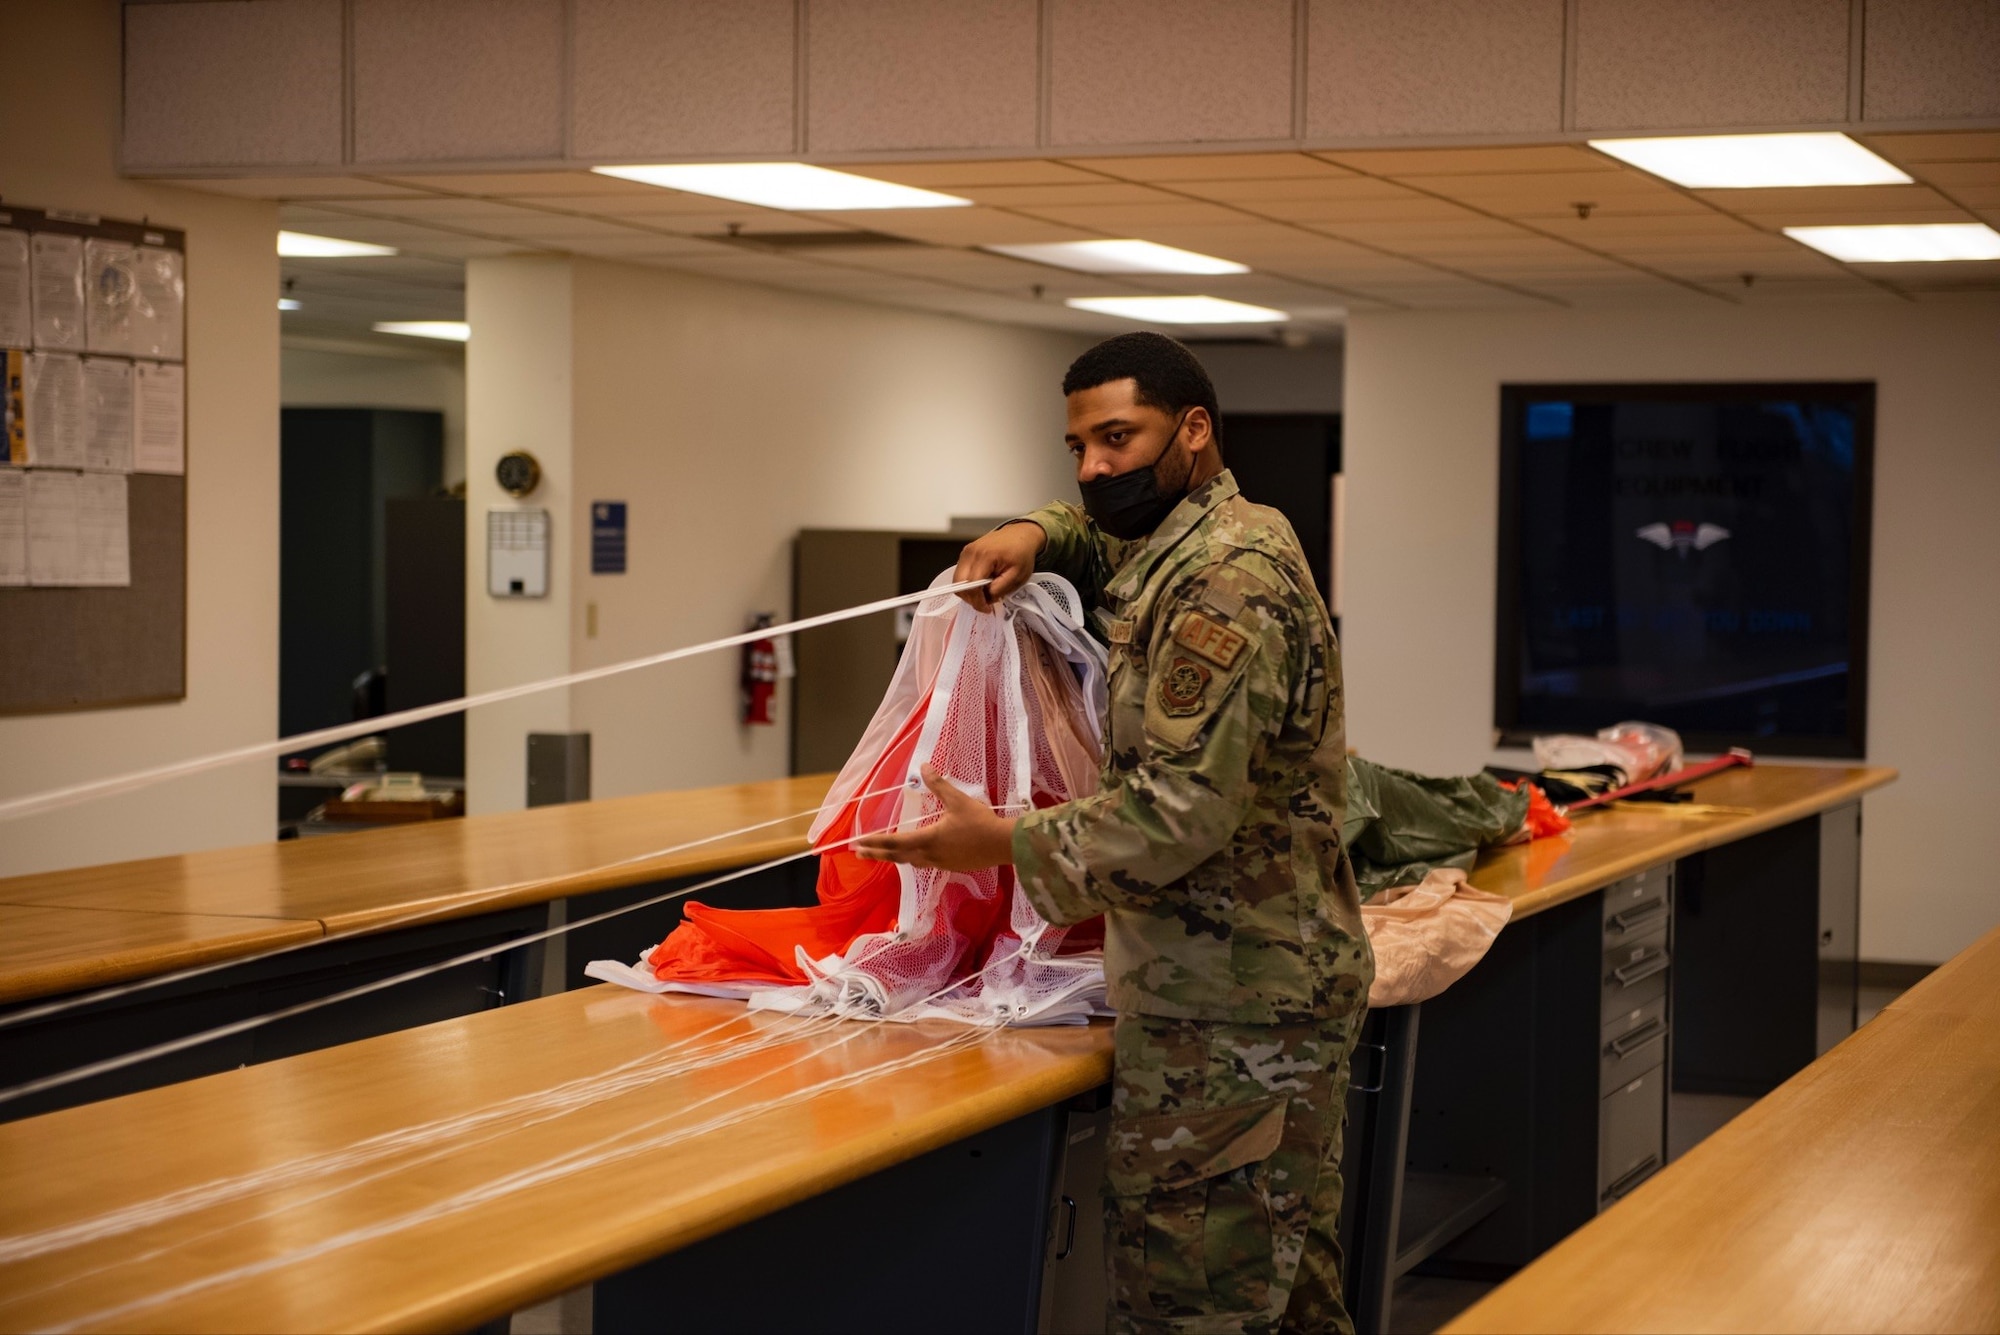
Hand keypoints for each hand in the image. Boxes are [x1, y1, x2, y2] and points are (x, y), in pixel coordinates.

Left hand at [851, 766, 1019, 871]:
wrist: (1003, 844)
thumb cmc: (980, 822)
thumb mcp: (958, 800)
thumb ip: (939, 785)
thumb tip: (924, 767)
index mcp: (928, 839)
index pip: (895, 841)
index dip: (876, 842)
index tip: (860, 843)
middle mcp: (930, 855)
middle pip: (897, 856)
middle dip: (877, 854)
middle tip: (860, 853)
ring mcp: (940, 863)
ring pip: (911, 862)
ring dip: (895, 857)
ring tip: (884, 854)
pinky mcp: (951, 867)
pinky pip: (924, 864)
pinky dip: (912, 859)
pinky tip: (914, 856)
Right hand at [953, 521, 1045, 613]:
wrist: (1020, 535)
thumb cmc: (1021, 553)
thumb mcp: (1017, 576)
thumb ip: (999, 589)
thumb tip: (986, 599)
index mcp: (985, 556)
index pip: (972, 585)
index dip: (977, 601)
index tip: (986, 608)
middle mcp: (972, 552)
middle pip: (959, 583)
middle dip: (970, 598)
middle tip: (984, 603)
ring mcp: (967, 551)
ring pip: (957, 580)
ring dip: (969, 591)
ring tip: (985, 593)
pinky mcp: (966, 553)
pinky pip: (961, 573)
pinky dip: (969, 583)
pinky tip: (982, 584)